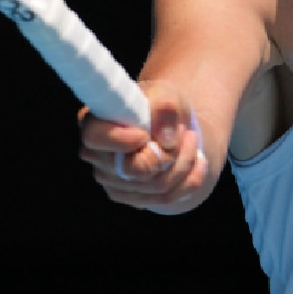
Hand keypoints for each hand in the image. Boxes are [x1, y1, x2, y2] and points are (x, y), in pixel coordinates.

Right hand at [78, 81, 209, 214]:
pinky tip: (198, 162)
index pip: (95, 137)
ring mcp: (110, 180)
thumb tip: (166, 140)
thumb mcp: (166, 95)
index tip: (146, 134)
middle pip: (134, 169)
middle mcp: (96, 155)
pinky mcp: (129, 196)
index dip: (122, 139)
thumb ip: (165, 107)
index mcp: (94, 122)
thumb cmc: (161, 107)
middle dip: (170, 153)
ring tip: (193, 142)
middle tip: (188, 134)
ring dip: (184, 164)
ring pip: (155, 186)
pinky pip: (165, 198)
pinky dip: (188, 180)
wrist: (170, 128)